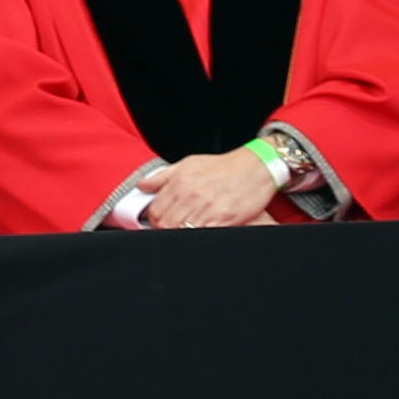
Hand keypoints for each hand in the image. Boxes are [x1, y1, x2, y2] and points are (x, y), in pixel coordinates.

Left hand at [147, 145, 280, 228]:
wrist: (256, 167)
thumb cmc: (223, 166)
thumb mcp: (188, 164)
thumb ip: (162, 176)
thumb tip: (142, 186)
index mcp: (179, 182)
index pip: (155, 210)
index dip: (153, 219)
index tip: (158, 221)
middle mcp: (191, 195)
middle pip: (166, 223)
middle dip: (164, 228)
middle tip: (171, 228)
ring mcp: (208, 208)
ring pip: (182, 230)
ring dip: (181, 232)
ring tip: (186, 229)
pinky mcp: (226, 218)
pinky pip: (205, 233)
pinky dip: (200, 235)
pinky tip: (201, 230)